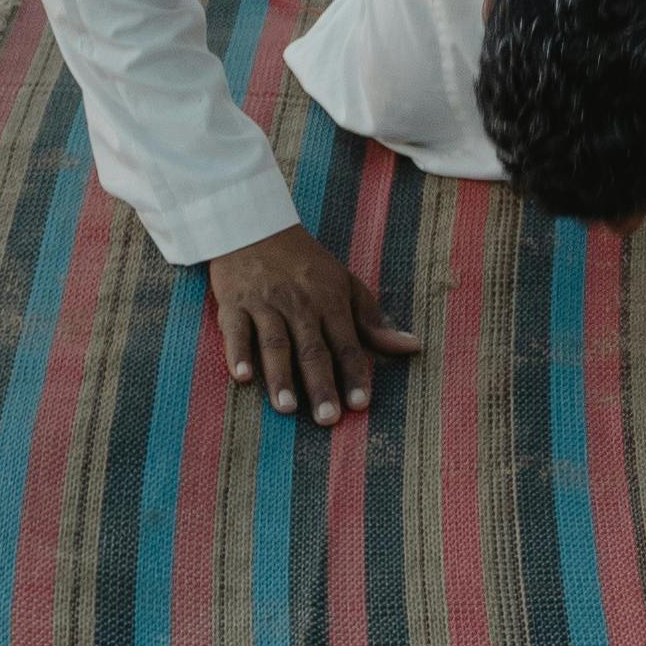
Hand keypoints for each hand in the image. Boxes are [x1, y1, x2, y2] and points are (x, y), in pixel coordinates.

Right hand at [208, 228, 422, 426]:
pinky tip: (242, 377)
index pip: (346, 343)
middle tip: (327, 419)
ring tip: (287, 408)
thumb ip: (373, 320)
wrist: (255, 227)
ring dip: (281, 376)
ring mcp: (265, 304)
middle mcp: (299, 304)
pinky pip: (236, 331)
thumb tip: (412, 346)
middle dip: (320, 384)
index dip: (353, 373)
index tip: (360, 404)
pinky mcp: (233, 304)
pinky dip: (238, 353)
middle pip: (311, 349)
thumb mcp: (344, 283)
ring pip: (275, 343)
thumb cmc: (305, 262)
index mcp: (329, 300)